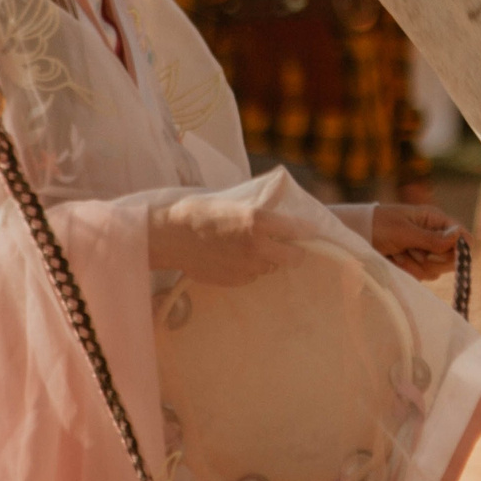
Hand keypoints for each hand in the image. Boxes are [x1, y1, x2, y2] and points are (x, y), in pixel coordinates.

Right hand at [148, 191, 311, 286]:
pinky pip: (253, 275)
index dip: (308, 231)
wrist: (170, 236)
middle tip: (285, 244)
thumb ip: (262, 207)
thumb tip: (283, 205)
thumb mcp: (234, 200)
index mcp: (258, 220)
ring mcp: (247, 267)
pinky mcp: (236, 281)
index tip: (311, 231)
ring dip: (268, 258)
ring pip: (272, 267)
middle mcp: (257, 246)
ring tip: (246, 246)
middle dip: (294, 251)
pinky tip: (232, 257)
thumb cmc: (200, 211)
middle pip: (295, 258)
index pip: (300, 230)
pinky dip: (249, 267)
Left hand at [369, 204, 462, 278]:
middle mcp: (433, 235)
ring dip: (414, 265)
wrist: (355, 236)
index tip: (439, 255)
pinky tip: (394, 260)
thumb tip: (460, 236)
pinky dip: (406, 270)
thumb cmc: (379, 226)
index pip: (463, 238)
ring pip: (434, 270)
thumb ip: (432, 238)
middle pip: (451, 259)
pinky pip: (420, 276)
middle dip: (431, 259)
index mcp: (435, 220)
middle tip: (412, 251)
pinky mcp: (414, 264)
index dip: (458, 250)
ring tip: (397, 252)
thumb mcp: (405, 231)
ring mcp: (424, 251)